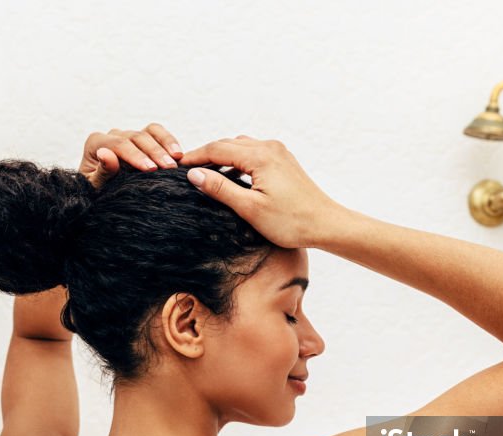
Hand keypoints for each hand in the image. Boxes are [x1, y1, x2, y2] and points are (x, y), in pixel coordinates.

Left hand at [79, 123, 184, 188]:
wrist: (106, 194)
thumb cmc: (99, 193)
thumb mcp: (96, 188)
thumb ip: (102, 172)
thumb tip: (105, 154)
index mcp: (97, 143)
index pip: (118, 145)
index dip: (136, 156)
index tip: (151, 169)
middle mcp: (113, 135)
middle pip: (136, 137)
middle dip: (154, 153)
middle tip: (169, 168)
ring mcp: (129, 135)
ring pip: (149, 132)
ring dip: (165, 146)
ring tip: (176, 162)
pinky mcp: (143, 138)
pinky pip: (157, 133)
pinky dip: (169, 141)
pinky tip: (179, 155)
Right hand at [179, 136, 339, 248]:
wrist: (325, 224)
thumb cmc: (291, 221)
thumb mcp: (250, 208)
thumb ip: (220, 189)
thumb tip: (194, 174)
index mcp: (260, 156)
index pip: (217, 148)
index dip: (194, 157)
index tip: (176, 168)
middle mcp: (270, 147)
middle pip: (228, 144)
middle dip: (206, 155)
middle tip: (186, 171)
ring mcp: (278, 152)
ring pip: (240, 147)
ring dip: (222, 157)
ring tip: (205, 174)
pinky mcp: (283, 161)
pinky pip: (253, 153)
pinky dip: (237, 161)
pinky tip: (231, 176)